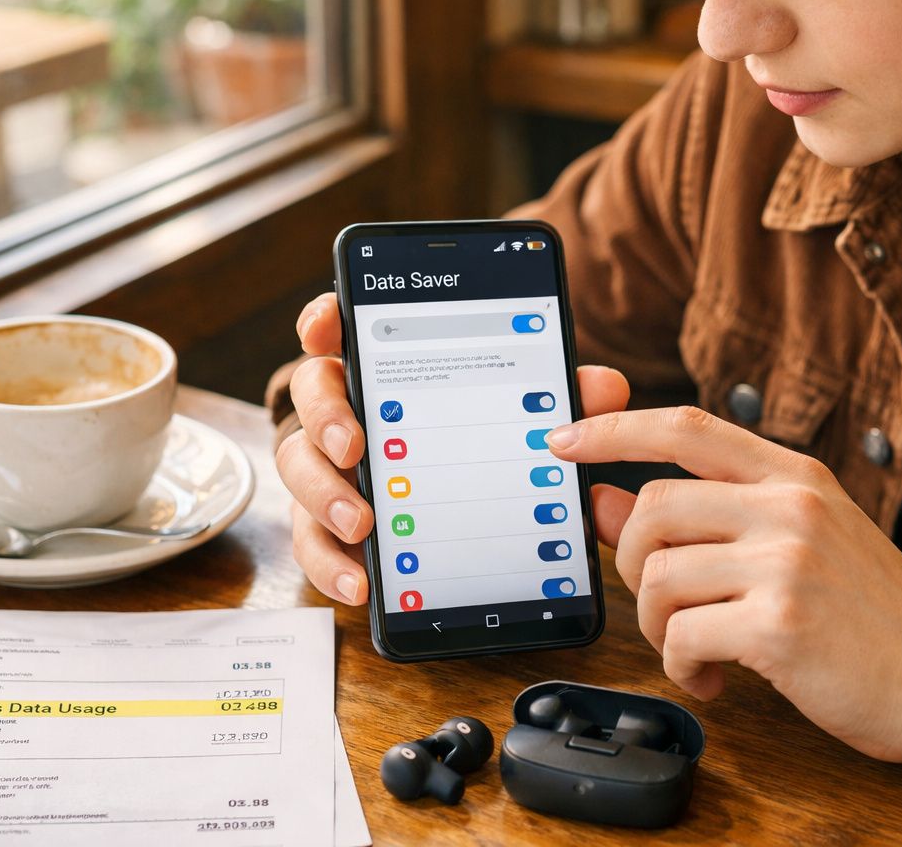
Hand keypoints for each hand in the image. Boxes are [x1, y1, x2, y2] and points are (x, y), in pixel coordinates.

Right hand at [279, 293, 632, 604]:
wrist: (460, 513)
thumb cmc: (483, 441)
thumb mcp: (524, 415)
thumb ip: (558, 396)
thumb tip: (602, 387)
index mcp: (386, 366)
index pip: (343, 325)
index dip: (327, 318)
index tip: (328, 327)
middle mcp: (347, 408)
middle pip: (311, 392)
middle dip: (326, 415)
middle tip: (352, 445)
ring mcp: (330, 467)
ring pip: (299, 467)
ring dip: (325, 495)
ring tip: (362, 526)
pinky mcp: (328, 523)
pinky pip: (312, 541)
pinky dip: (330, 564)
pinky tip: (361, 584)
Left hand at [544, 406, 901, 782]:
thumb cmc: (875, 616)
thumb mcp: (799, 545)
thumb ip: (709, 518)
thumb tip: (607, 499)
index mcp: (795, 476)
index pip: (686, 425)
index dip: (613, 428)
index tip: (563, 440)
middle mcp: (789, 506)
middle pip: (652, 505)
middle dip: (631, 563)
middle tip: (662, 602)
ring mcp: (786, 562)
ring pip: (657, 575)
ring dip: (657, 626)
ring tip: (694, 649)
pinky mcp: (780, 624)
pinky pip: (681, 636)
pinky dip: (682, 666)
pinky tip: (715, 676)